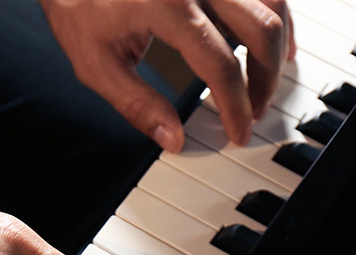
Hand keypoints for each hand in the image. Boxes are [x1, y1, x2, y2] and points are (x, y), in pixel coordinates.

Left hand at [41, 0, 295, 151]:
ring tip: (266, 79)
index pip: (220, 64)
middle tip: (253, 110)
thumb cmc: (77, 6)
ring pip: (273, 1)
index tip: (236, 131)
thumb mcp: (96, 63)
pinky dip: (272, 13)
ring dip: (278, 43)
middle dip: (265, 79)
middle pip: (261, 30)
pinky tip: (267, 38)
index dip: (234, 105)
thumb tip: (172, 139)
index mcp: (166, 6)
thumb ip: (137, 104)